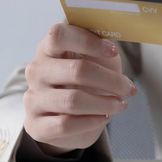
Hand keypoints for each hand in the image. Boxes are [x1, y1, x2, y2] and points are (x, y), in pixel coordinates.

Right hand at [23, 23, 135, 154]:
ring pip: (72, 101)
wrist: (73, 118)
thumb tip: (111, 46)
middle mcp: (37, 71)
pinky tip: (103, 118)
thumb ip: (101, 47)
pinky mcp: (36, 125)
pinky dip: (91, 122)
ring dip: (104, 104)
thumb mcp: (98, 59)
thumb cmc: (88, 81)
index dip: (88, 42)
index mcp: (48, 48)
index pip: (59, 36)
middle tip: (128, 89)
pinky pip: (65, 125)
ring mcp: (33, 98)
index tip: (113, 51)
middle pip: (76, 70)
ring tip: (120, 105)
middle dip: (110, 81)